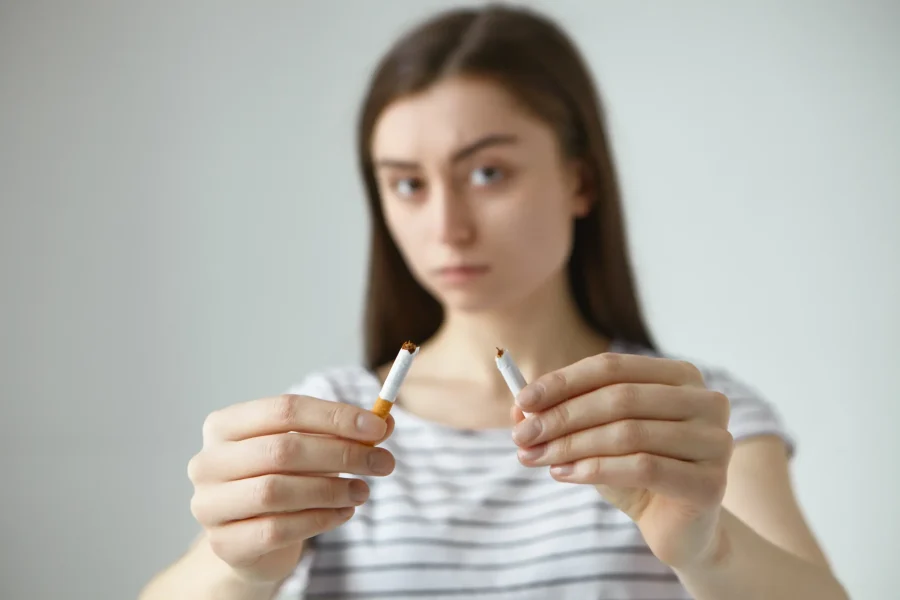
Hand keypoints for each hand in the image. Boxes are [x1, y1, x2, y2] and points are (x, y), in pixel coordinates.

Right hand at [187, 394, 395, 582]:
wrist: (253, 539)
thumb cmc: (283, 480)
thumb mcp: (310, 449)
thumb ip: (343, 433)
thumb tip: (385, 422)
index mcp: (225, 425)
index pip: (284, 409)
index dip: (334, 417)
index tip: (378, 427)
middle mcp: (208, 461)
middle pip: (282, 449)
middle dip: (341, 454)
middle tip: (383, 462)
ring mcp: (210, 504)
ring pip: (276, 491)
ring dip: (331, 490)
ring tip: (363, 491)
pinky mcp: (224, 543)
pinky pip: (277, 529)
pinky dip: (319, 520)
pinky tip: (344, 513)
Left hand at [511, 353, 732, 569]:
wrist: (678, 528)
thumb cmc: (635, 473)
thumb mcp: (596, 437)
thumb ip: (564, 415)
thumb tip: (519, 407)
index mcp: (681, 376)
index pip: (613, 367)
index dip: (564, 382)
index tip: (522, 400)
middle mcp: (706, 401)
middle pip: (620, 398)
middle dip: (562, 416)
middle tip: (522, 435)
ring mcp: (715, 440)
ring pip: (628, 433)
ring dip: (572, 445)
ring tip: (536, 457)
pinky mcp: (710, 482)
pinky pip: (643, 467)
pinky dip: (595, 469)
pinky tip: (563, 475)